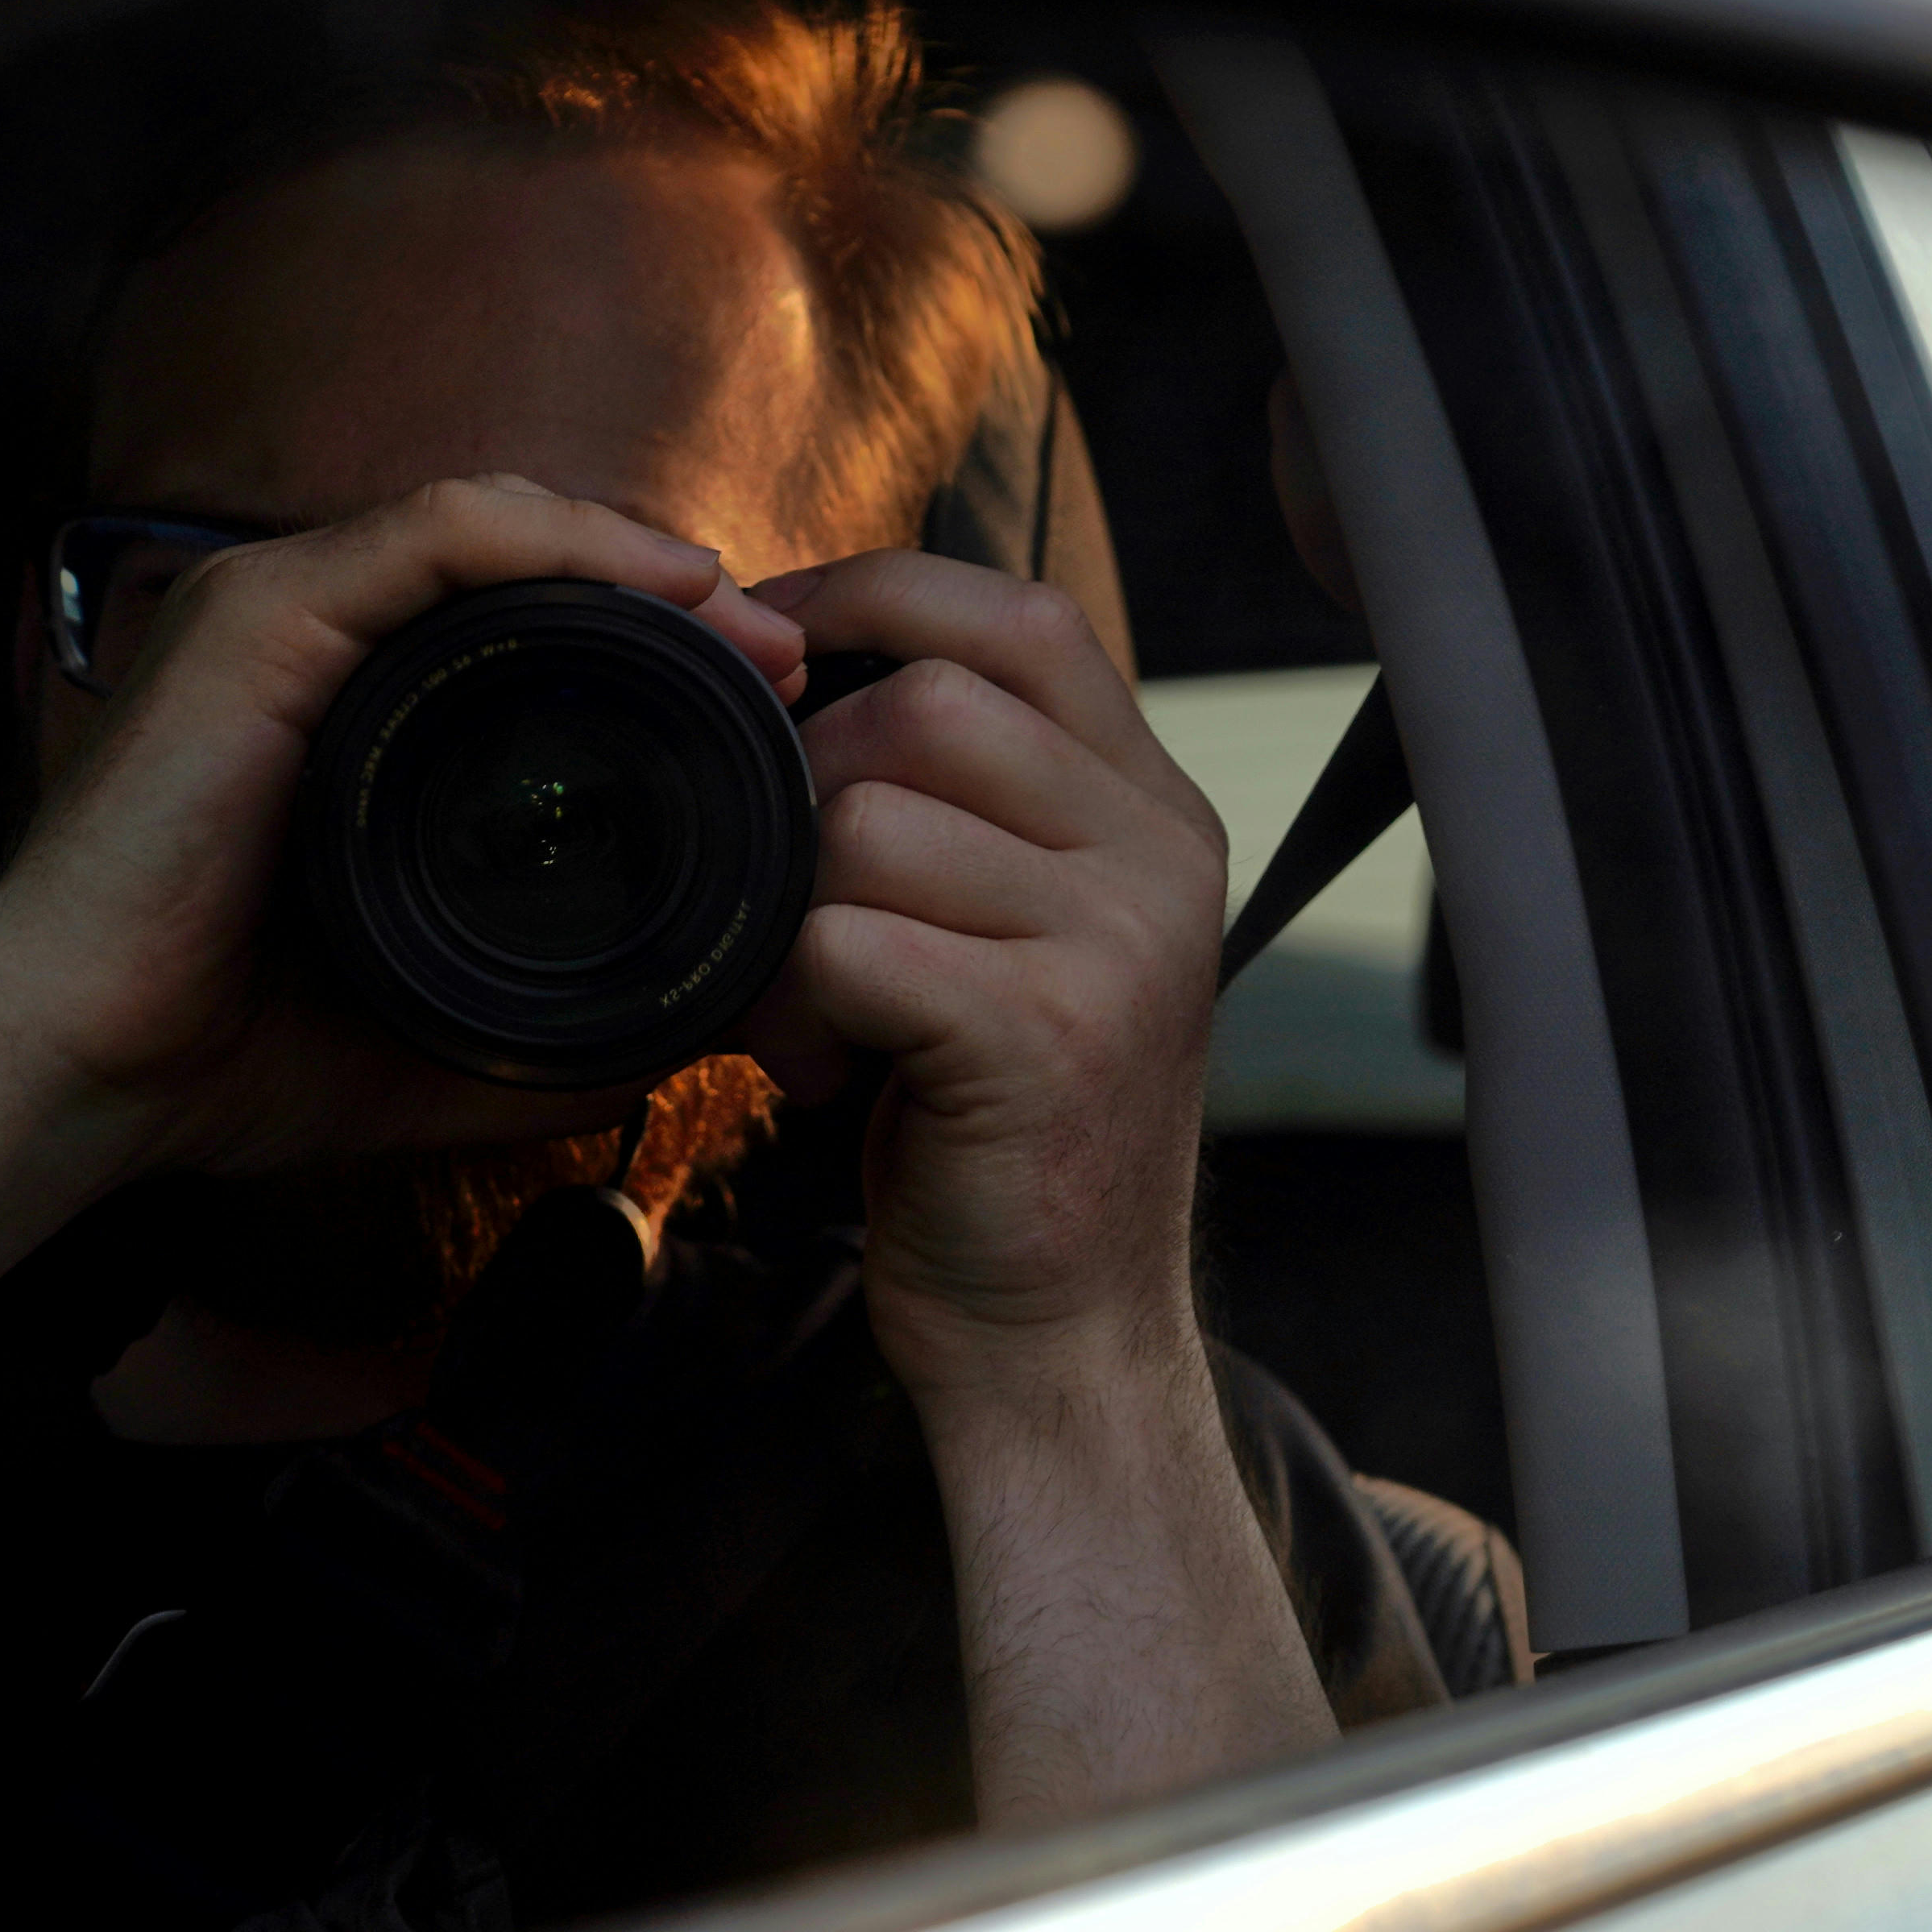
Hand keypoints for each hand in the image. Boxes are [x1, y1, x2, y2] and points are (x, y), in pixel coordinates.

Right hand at [0, 474, 805, 1181]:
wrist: (79, 1076)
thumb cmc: (225, 1051)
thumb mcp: (436, 1034)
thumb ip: (552, 1033)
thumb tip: (688, 1039)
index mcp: (351, 707)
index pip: (526, 625)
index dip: (658, 644)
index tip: (770, 707)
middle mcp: (314, 635)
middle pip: (523, 562)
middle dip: (667, 595)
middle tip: (784, 661)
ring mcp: (280, 611)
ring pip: (492, 522)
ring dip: (633, 558)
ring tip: (743, 624)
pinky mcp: (259, 617)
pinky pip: (433, 534)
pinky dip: (555, 540)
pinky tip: (654, 580)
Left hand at [740, 551, 1227, 1402]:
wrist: (1061, 1336)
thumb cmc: (1000, 1125)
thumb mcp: (1022, 933)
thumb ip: (969, 806)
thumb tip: (793, 668)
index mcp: (1157, 809)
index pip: (1021, 616)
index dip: (876, 595)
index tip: (769, 646)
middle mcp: (1162, 856)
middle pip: (924, 704)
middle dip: (804, 786)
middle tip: (786, 907)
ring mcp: (1117, 945)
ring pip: (871, 817)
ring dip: (787, 912)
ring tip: (799, 1014)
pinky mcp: (1044, 1037)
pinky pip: (849, 940)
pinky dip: (790, 1001)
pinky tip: (810, 1072)